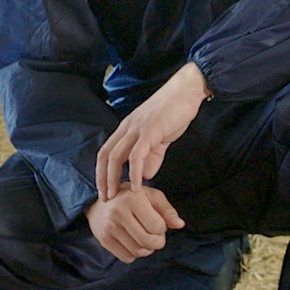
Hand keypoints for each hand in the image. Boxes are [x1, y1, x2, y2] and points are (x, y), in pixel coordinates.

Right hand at [86, 186, 184, 262]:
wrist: (98, 204)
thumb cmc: (130, 199)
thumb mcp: (151, 196)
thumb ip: (167, 210)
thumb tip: (180, 224)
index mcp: (132, 199)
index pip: (157, 226)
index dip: (162, 228)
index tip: (158, 222)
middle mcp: (118, 213)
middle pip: (148, 241)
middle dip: (158, 242)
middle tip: (156, 236)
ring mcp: (109, 228)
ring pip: (138, 252)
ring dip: (147, 249)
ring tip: (145, 238)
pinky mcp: (104, 240)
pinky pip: (127, 258)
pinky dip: (135, 254)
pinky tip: (133, 242)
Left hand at [95, 62, 210, 200]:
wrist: (186, 91)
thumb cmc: (174, 112)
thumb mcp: (160, 138)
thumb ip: (152, 156)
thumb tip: (145, 175)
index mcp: (126, 129)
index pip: (105, 153)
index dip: (102, 173)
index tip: (105, 191)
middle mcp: (127, 128)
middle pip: (105, 156)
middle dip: (102, 179)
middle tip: (105, 198)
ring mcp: (137, 128)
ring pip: (116, 156)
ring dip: (114, 178)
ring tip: (116, 195)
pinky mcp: (150, 130)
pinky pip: (137, 154)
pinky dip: (135, 172)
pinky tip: (138, 185)